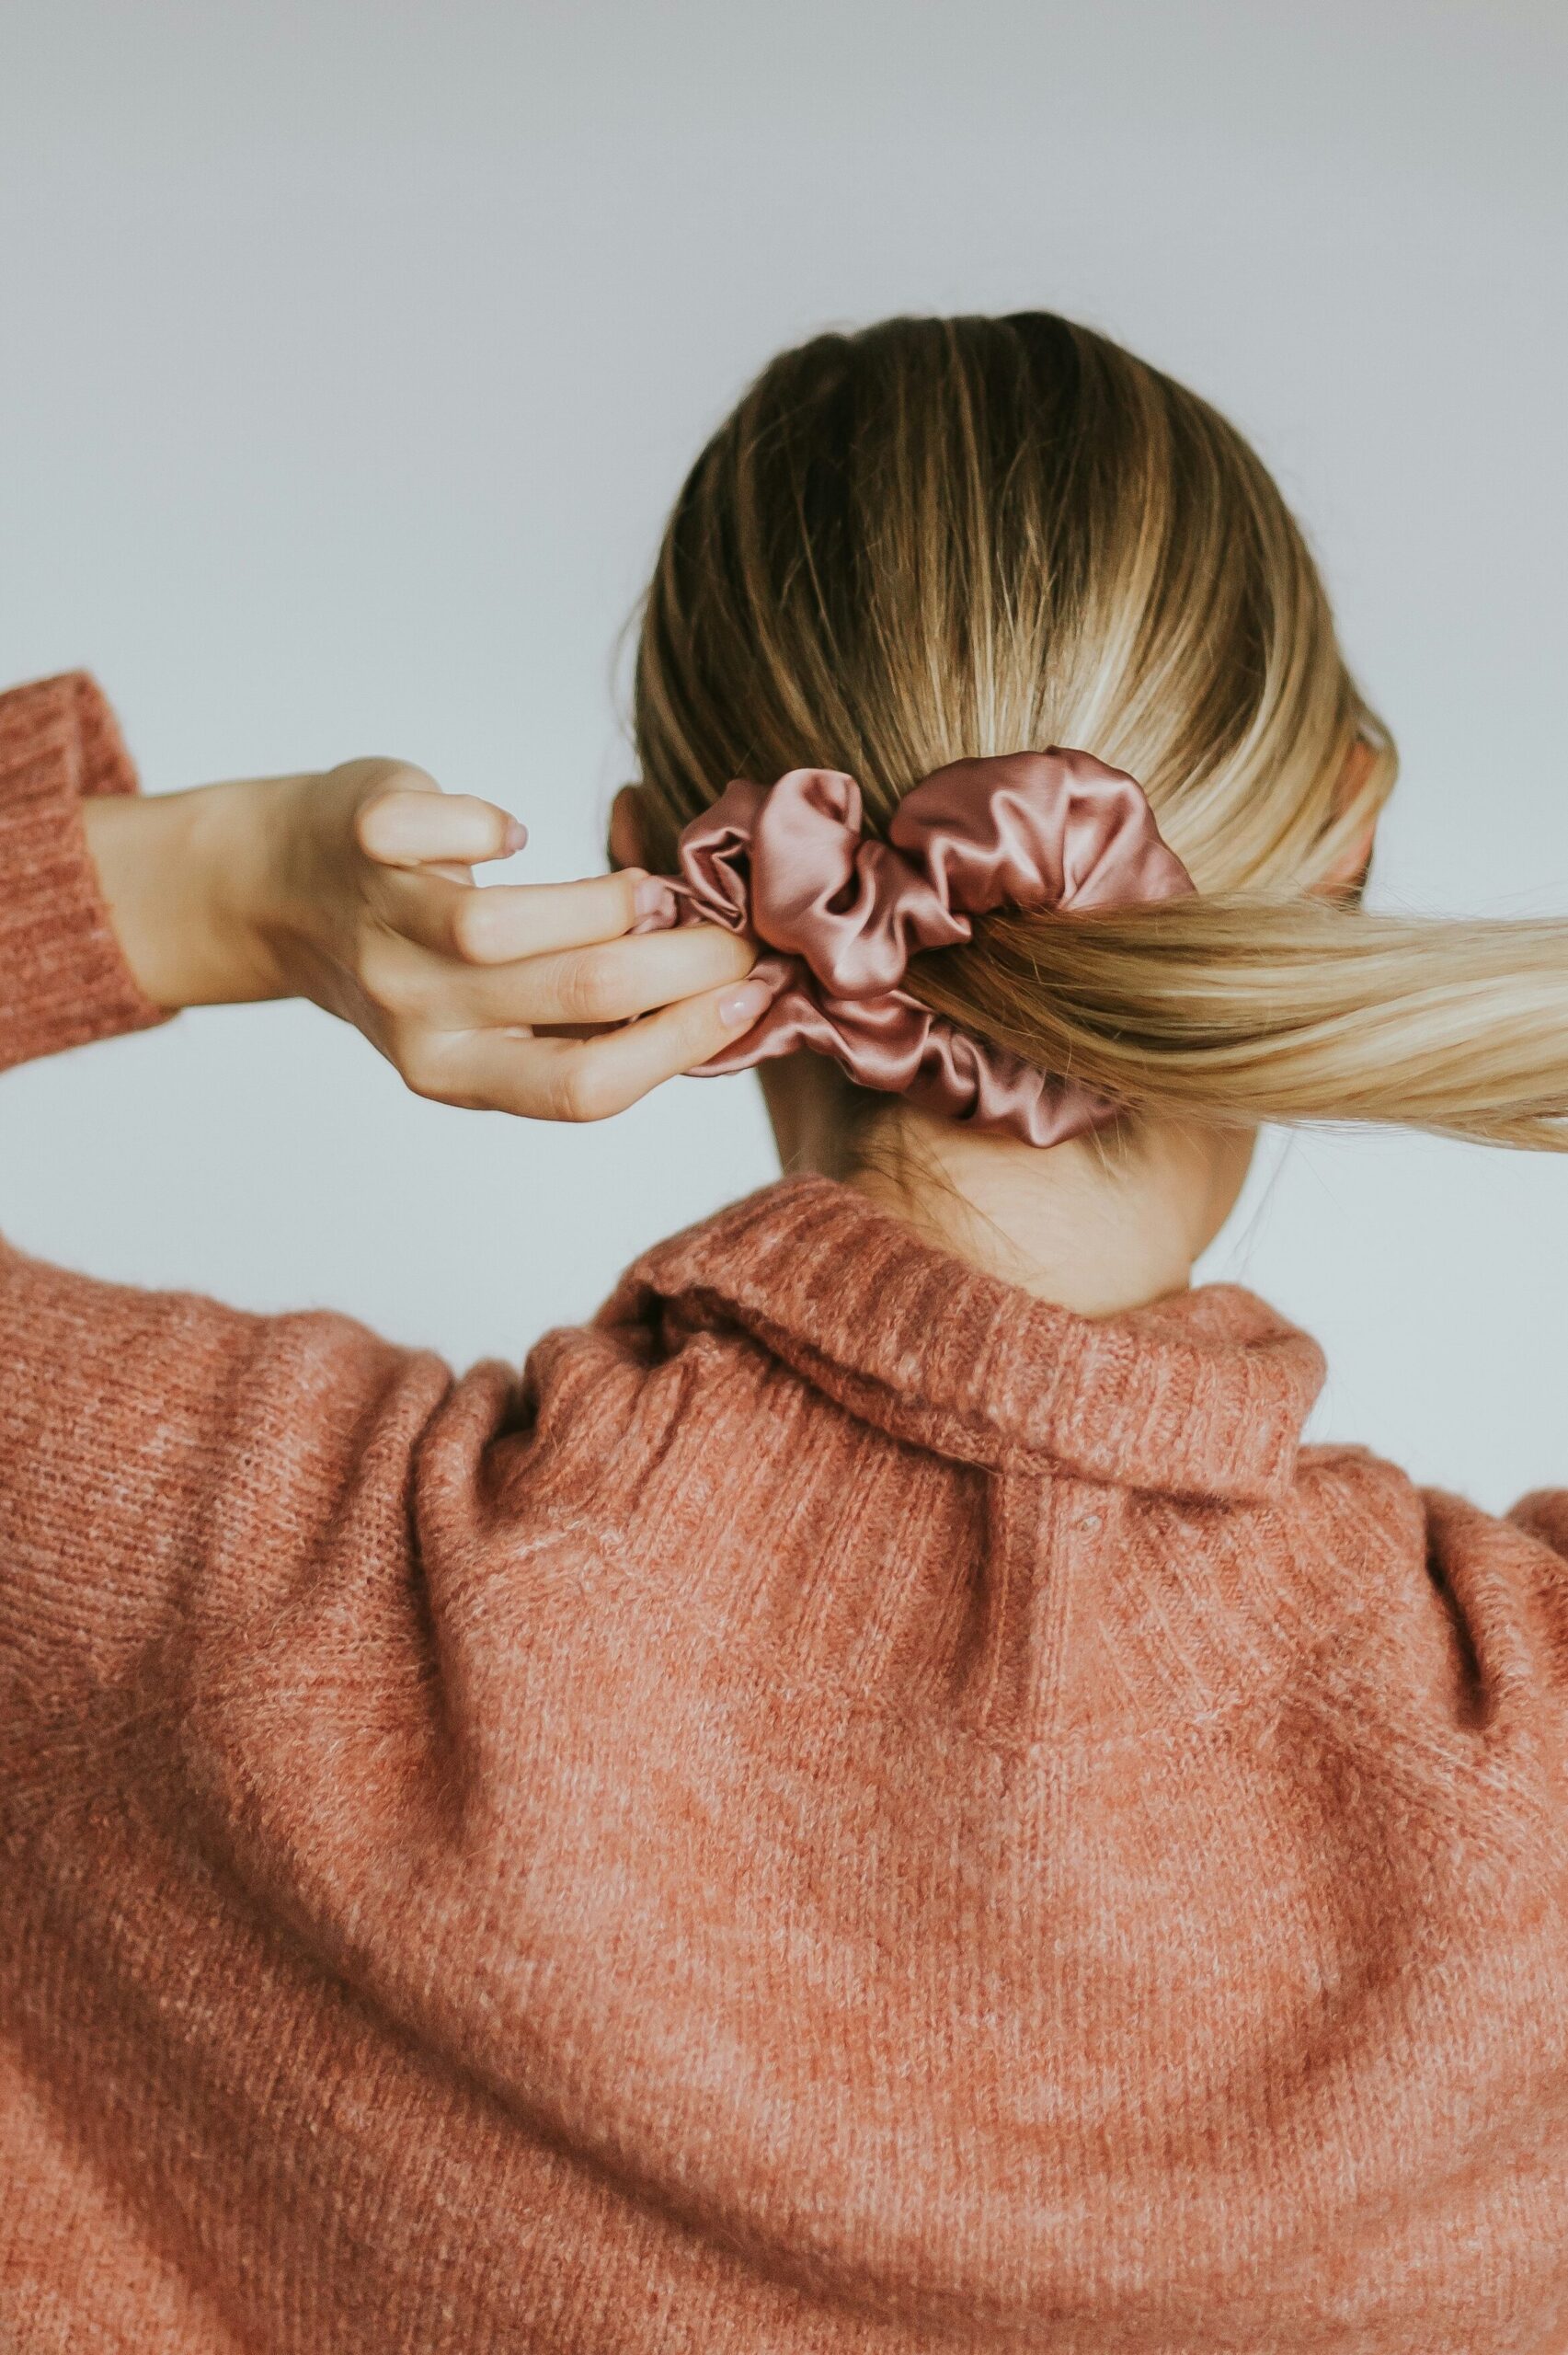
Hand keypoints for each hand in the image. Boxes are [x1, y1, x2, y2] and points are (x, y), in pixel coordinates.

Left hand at [84, 758, 770, 1120]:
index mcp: (454, 1075)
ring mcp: (386, 929)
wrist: (275, 890)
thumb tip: (724, 1000)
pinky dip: (487, 825)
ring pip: (506, 926)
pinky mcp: (365, 843)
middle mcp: (416, 1015)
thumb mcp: (486, 1021)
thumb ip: (578, 1022)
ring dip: (603, 901)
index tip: (750, 994)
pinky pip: (435, 831)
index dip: (684, 1042)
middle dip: (684, 963)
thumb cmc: (415, 956)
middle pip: (577, 998)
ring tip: (644, 889)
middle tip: (732, 933)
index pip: (586, 1087)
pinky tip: (514, 833)